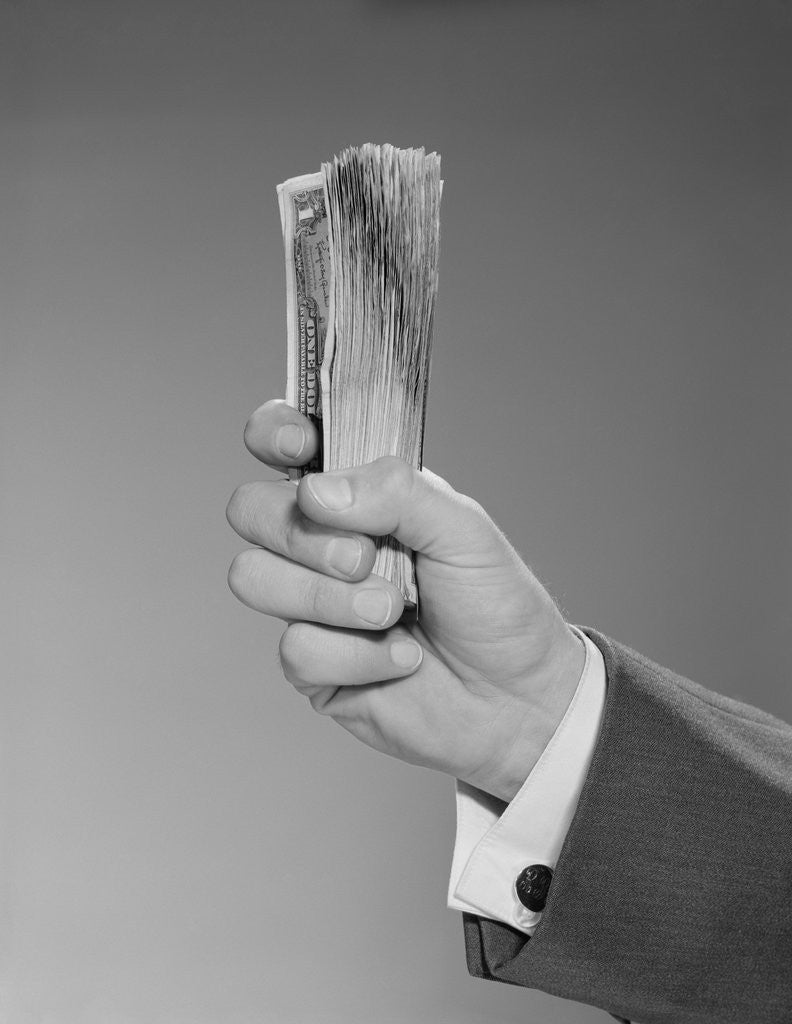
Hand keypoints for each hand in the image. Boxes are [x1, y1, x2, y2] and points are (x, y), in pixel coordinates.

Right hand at [226, 400, 584, 801]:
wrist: (517, 700)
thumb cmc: (497, 606)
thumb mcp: (465, 530)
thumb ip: (396, 492)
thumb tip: (315, 491)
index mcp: (359, 495)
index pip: (285, 443)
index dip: (275, 434)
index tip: (302, 450)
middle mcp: (323, 543)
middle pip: (250, 510)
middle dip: (306, 537)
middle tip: (367, 560)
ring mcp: (310, 604)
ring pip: (254, 579)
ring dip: (332, 601)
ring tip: (393, 613)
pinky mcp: (311, 665)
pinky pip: (295, 649)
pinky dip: (357, 657)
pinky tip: (399, 659)